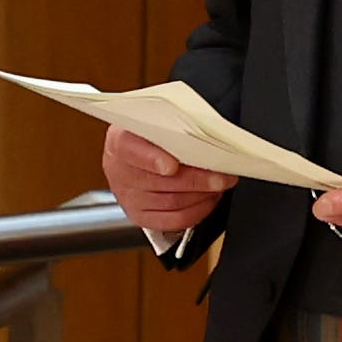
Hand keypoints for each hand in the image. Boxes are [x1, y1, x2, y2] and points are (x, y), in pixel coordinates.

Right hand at [103, 126, 232, 235]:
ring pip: (171, 202)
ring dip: (202, 195)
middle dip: (197, 179)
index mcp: (119, 142)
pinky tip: (209, 199)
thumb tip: (205, 133)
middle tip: (222, 175)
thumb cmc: (150, 136)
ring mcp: (128, 197)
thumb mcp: (155, 121)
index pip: (129, 149)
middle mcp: (120, 171)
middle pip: (159, 181)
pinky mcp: (141, 216)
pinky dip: (197, 211)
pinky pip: (173, 220)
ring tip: (219, 184)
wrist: (136, 155)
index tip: (172, 165)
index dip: (151, 159)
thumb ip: (172, 126)